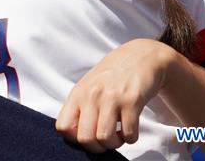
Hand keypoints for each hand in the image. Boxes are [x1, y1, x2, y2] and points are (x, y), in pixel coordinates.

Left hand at [55, 38, 176, 152]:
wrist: (141, 56)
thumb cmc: (112, 76)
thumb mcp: (89, 87)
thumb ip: (80, 108)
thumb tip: (75, 137)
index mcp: (78, 93)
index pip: (63, 127)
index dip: (75, 138)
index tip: (88, 134)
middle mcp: (92, 95)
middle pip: (85, 138)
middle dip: (97, 147)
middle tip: (106, 140)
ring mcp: (111, 97)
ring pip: (105, 138)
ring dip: (115, 144)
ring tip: (119, 134)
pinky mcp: (132, 100)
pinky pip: (129, 134)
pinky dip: (131, 138)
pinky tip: (131, 128)